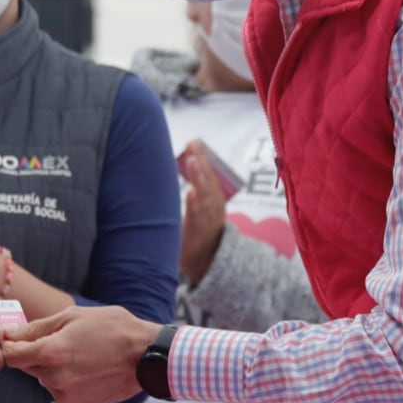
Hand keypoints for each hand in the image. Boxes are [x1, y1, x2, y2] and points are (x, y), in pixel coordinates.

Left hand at [2, 306, 158, 402]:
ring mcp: (65, 394)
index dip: (10, 345)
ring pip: (43, 378)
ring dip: (52, 367)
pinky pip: (59, 389)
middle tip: (59, 340)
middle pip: (26, 366)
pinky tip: (86, 368)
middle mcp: (54, 378)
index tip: (16, 339)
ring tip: (80, 353)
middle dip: (35, 353)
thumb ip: (37, 328)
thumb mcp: (72, 317)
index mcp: (51, 352)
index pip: (10, 355)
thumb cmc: (112, 328)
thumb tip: (9, 334)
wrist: (145, 356)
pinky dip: (65, 379)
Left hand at [178, 141, 226, 285]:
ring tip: (192, 162)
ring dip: (199, 177)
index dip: (203, 158)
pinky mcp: (200, 233)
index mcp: (214, 198)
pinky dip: (196, 204)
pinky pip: (198, 217)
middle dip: (201, 162)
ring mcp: (208, 219)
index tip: (194, 142)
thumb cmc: (199, 230)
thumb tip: (188, 161)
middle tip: (193, 146)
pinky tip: (191, 193)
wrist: (205, 261)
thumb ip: (197, 187)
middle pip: (208, 181)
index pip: (209, 174)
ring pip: (205, 195)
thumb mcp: (199, 206)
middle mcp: (214, 206)